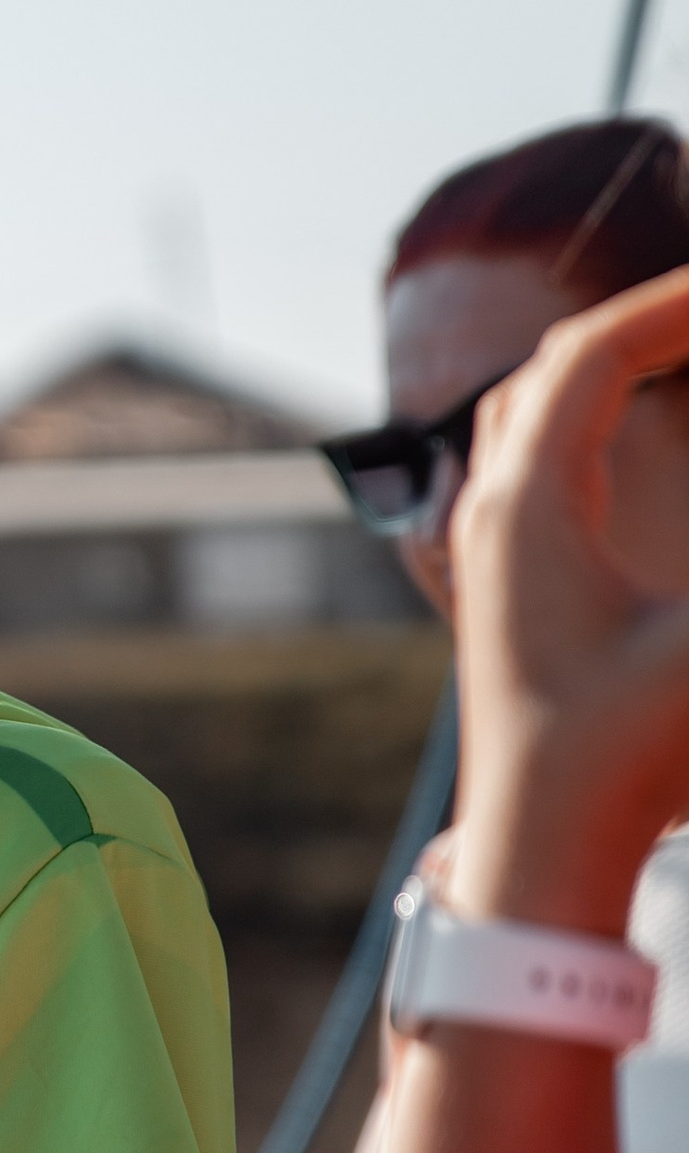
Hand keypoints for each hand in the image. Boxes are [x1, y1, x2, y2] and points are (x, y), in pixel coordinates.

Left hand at [449, 266, 688, 930]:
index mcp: (529, 503)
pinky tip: (618, 432)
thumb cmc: (627, 757)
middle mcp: (489, 511)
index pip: (593, 352)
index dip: (671, 304)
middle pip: (551, 366)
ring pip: (522, 411)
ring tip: (678, 345)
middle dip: (640, 320)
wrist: (540, 848)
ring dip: (597, 364)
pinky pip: (521, 463)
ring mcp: (484, 548)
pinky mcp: (498, 587)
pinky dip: (573, 416)